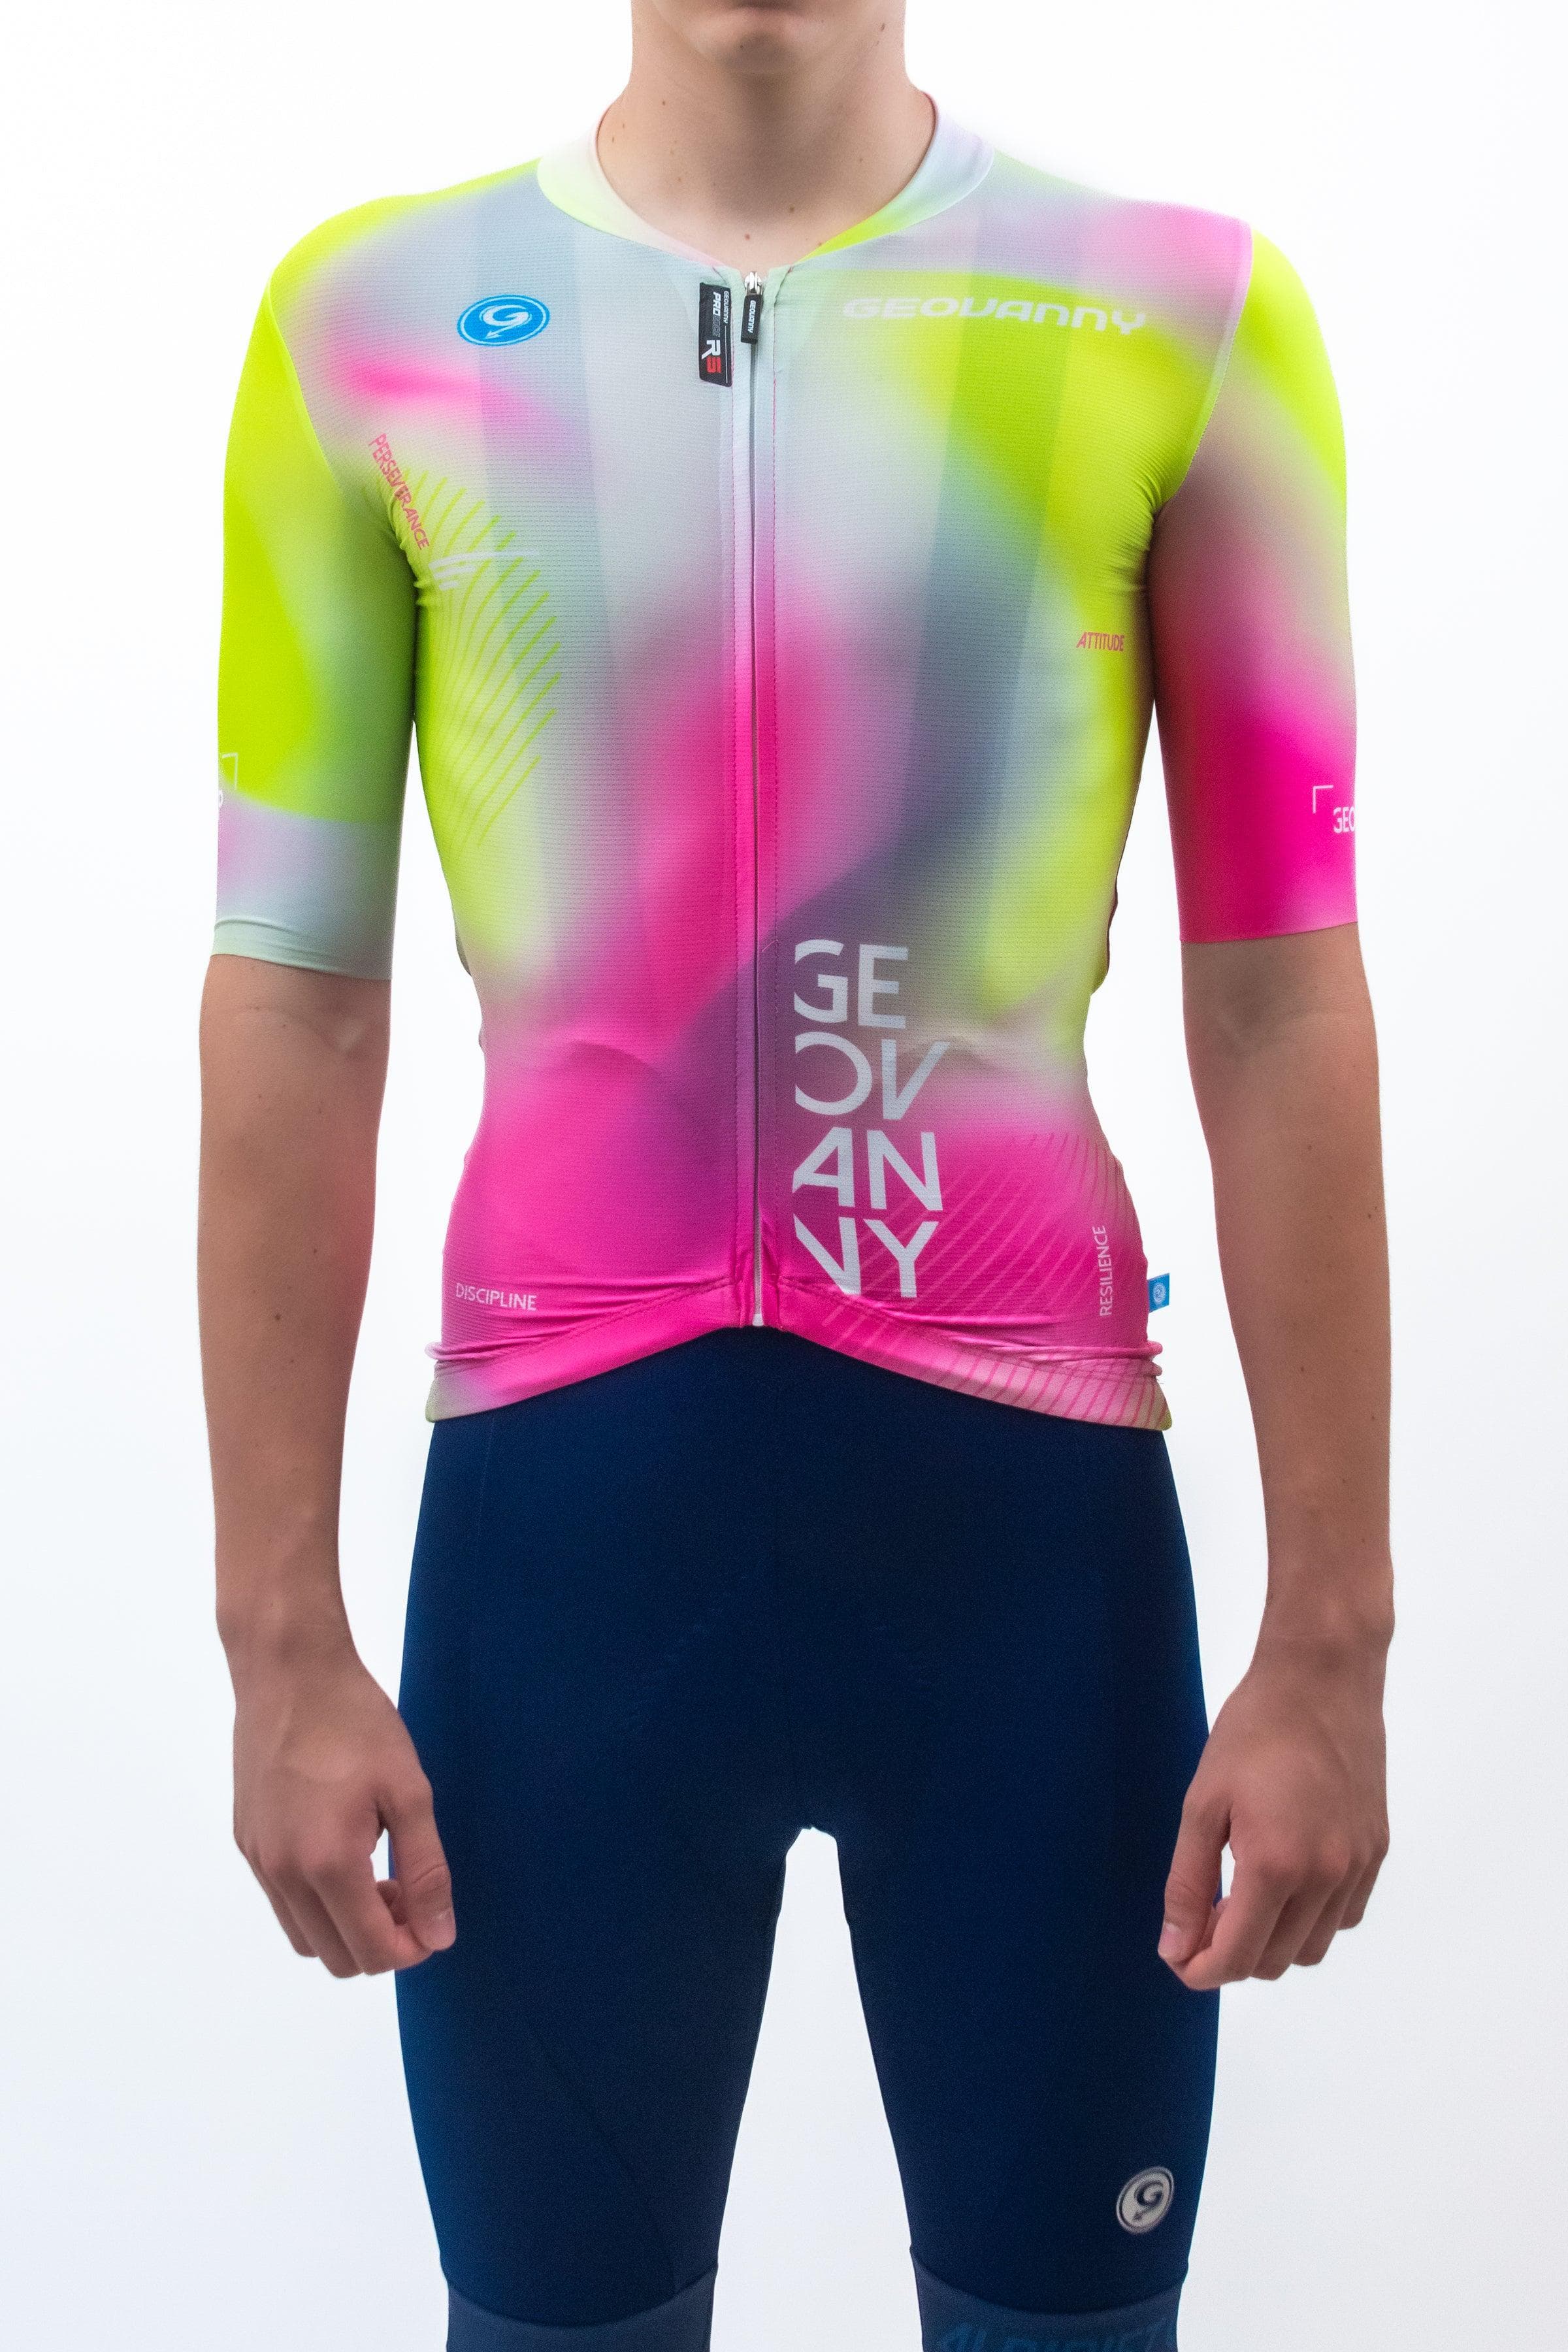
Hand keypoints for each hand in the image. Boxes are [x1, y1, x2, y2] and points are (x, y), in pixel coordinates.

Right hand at [232, 1640, 455, 1977]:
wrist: (289, 1672)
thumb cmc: (356, 1722)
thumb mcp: (409, 1791)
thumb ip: (426, 1870)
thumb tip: (438, 1936)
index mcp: (327, 1864)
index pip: (370, 1951)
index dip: (412, 1949)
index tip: (433, 1918)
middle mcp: (283, 1874)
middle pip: (335, 1957)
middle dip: (380, 1941)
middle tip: (408, 1890)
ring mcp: (258, 1859)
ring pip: (304, 1936)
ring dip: (346, 1926)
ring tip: (379, 1872)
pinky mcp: (245, 1841)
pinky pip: (281, 1901)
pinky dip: (316, 1901)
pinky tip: (344, 1850)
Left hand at [1159, 1631, 1388, 1988]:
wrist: (1322, 1679)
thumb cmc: (1253, 1731)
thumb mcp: (1203, 1804)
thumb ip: (1188, 1883)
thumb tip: (1175, 1948)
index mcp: (1277, 1864)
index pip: (1238, 1957)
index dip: (1200, 1971)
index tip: (1176, 1959)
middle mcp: (1327, 1876)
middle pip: (1276, 1962)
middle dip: (1232, 1957)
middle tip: (1201, 1919)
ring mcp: (1359, 1866)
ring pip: (1313, 1947)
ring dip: (1272, 1941)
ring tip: (1239, 1897)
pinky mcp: (1376, 1851)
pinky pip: (1343, 1916)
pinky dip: (1310, 1919)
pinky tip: (1283, 1881)